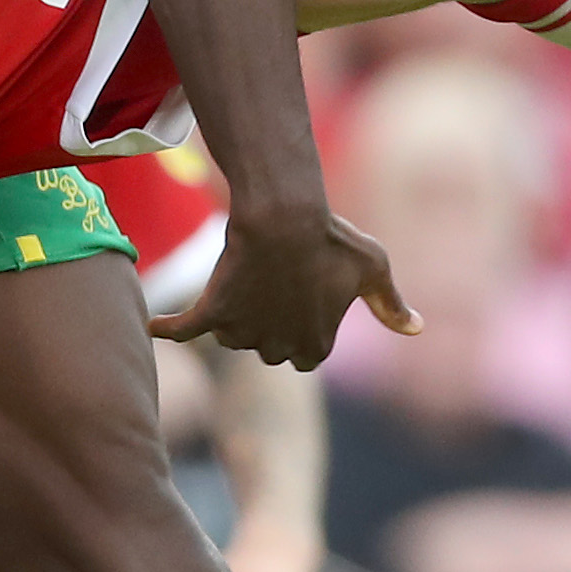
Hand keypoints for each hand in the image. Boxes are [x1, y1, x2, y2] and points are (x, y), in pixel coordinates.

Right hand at [151, 205, 408, 369]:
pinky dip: (168, 327)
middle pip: (266, 348)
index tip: (300, 299)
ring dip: (236, 315)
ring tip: (249, 277)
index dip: (301, 327)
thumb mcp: (373, 268)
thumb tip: (417, 329)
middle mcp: (277, 349)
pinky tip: (152, 325)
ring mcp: (242, 333)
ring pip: (233, 335)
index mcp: (316, 346)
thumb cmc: (333, 240)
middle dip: (269, 322)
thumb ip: (390, 304)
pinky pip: (184, 328)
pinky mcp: (212, 313)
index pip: (303, 354)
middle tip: (275, 283)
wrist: (285, 217)